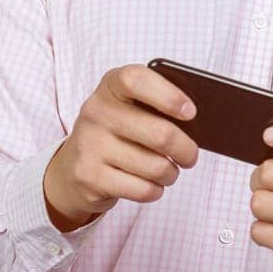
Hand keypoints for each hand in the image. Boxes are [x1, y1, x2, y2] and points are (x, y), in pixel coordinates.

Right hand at [43, 64, 199, 231]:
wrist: (72, 165)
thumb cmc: (117, 130)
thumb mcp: (130, 107)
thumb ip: (158, 106)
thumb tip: (200, 125)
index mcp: (110, 86)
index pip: (136, 80)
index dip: (168, 95)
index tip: (191, 112)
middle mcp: (96, 112)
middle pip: (160, 134)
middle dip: (186, 150)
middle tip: (190, 156)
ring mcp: (90, 145)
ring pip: (156, 167)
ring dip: (171, 173)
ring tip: (168, 171)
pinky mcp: (90, 177)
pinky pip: (143, 189)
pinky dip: (155, 190)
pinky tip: (151, 184)